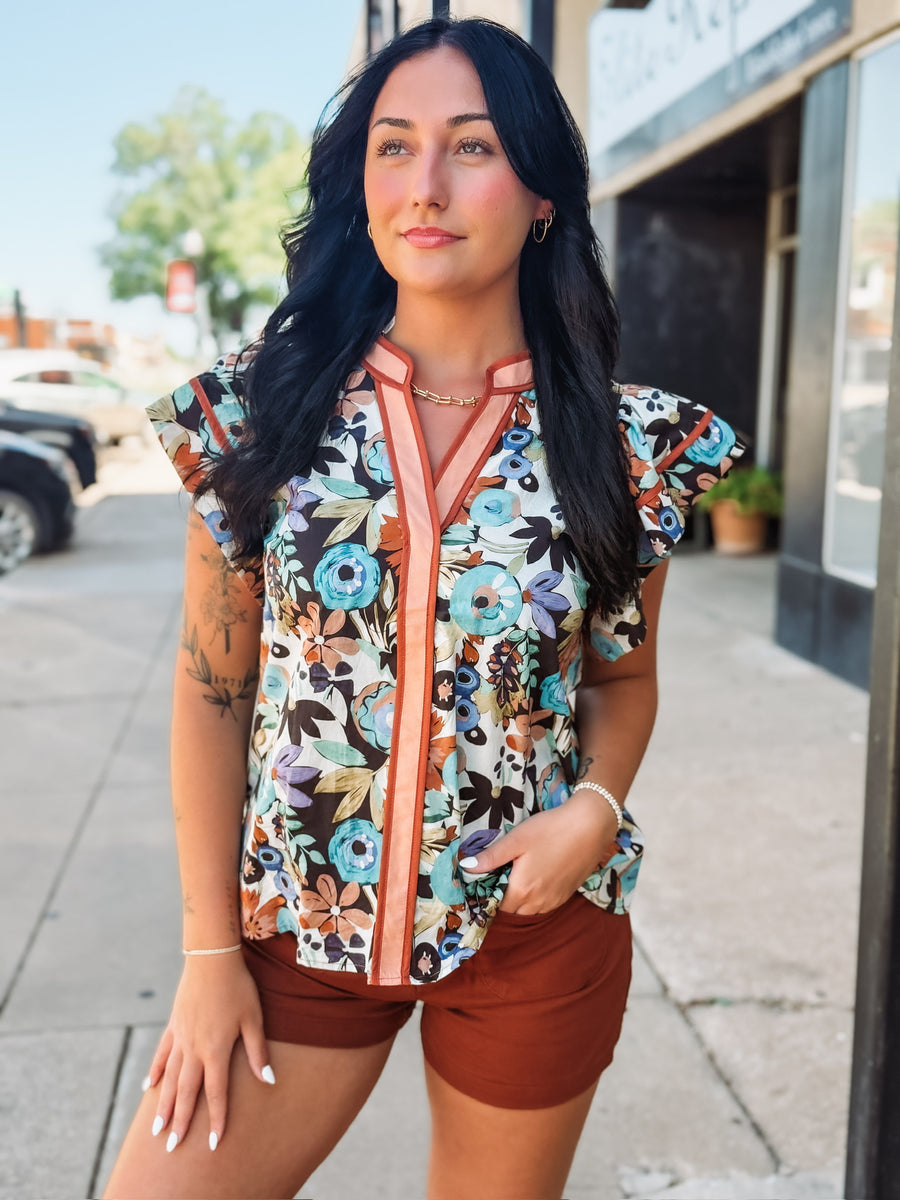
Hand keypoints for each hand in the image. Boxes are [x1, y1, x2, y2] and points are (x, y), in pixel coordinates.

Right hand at [143, 952, 273, 1152]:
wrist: (212, 958)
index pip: (216, 1093)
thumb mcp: (254, 1018)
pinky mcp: (173, 1025)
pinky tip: (149, 1088)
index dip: (217, 1119)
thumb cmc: (238, 987)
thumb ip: (258, 1052)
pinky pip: (162, 1054)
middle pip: (186, 1093)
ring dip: (163, 1105)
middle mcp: (194, 1049)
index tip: (215, 1144)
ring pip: (169, 1079)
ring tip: (157, 1130)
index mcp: (216, 1050)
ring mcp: (180, 1038)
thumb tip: (269, 1081)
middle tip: (172, 1147)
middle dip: (180, 1122)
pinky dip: (155, 1072)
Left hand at [460, 790, 620, 914]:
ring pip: (529, 911)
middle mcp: (538, 902)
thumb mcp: (517, 839)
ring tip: (516, 878)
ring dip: (520, 902)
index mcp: (521, 889)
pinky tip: (536, 879)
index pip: (496, 906)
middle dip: (502, 900)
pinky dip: (535, 900)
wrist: (591, 826)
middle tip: (499, 878)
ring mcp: (554, 900)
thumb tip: (465, 867)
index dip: (487, 896)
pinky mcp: (566, 895)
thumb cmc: (550, 829)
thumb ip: (491, 857)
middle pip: (512, 912)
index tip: (483, 883)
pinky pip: (544, 906)